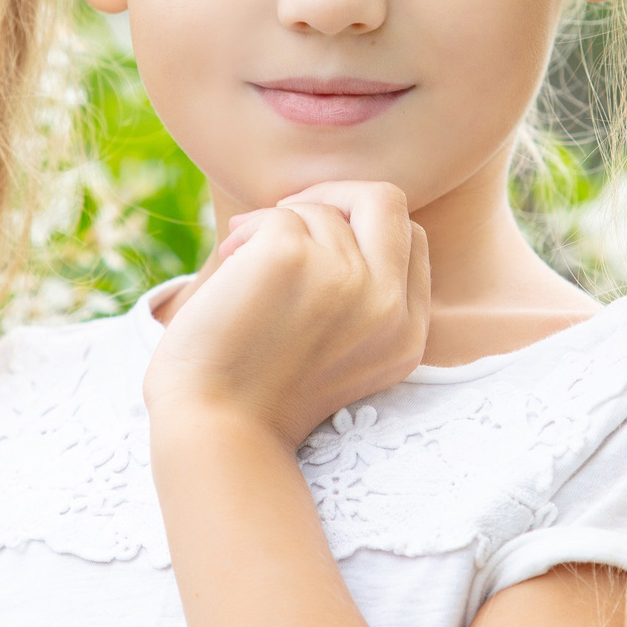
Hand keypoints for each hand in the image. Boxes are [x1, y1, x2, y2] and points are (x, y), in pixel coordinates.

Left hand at [145, 180, 430, 451]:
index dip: (363, 227)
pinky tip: (228, 268)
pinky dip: (246, 232)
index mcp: (406, 335)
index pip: (412, 240)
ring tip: (241, 272)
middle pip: (388, 200)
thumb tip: (334, 212)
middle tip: (287, 218)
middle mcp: (388, 307)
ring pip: (318, 211)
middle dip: (334, 196)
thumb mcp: (341, 353)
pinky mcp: (294, 258)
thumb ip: (361, 294)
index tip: (319, 243)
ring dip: (273, 227)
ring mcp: (346, 280)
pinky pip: (277, 216)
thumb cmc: (259, 392)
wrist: (214, 430)